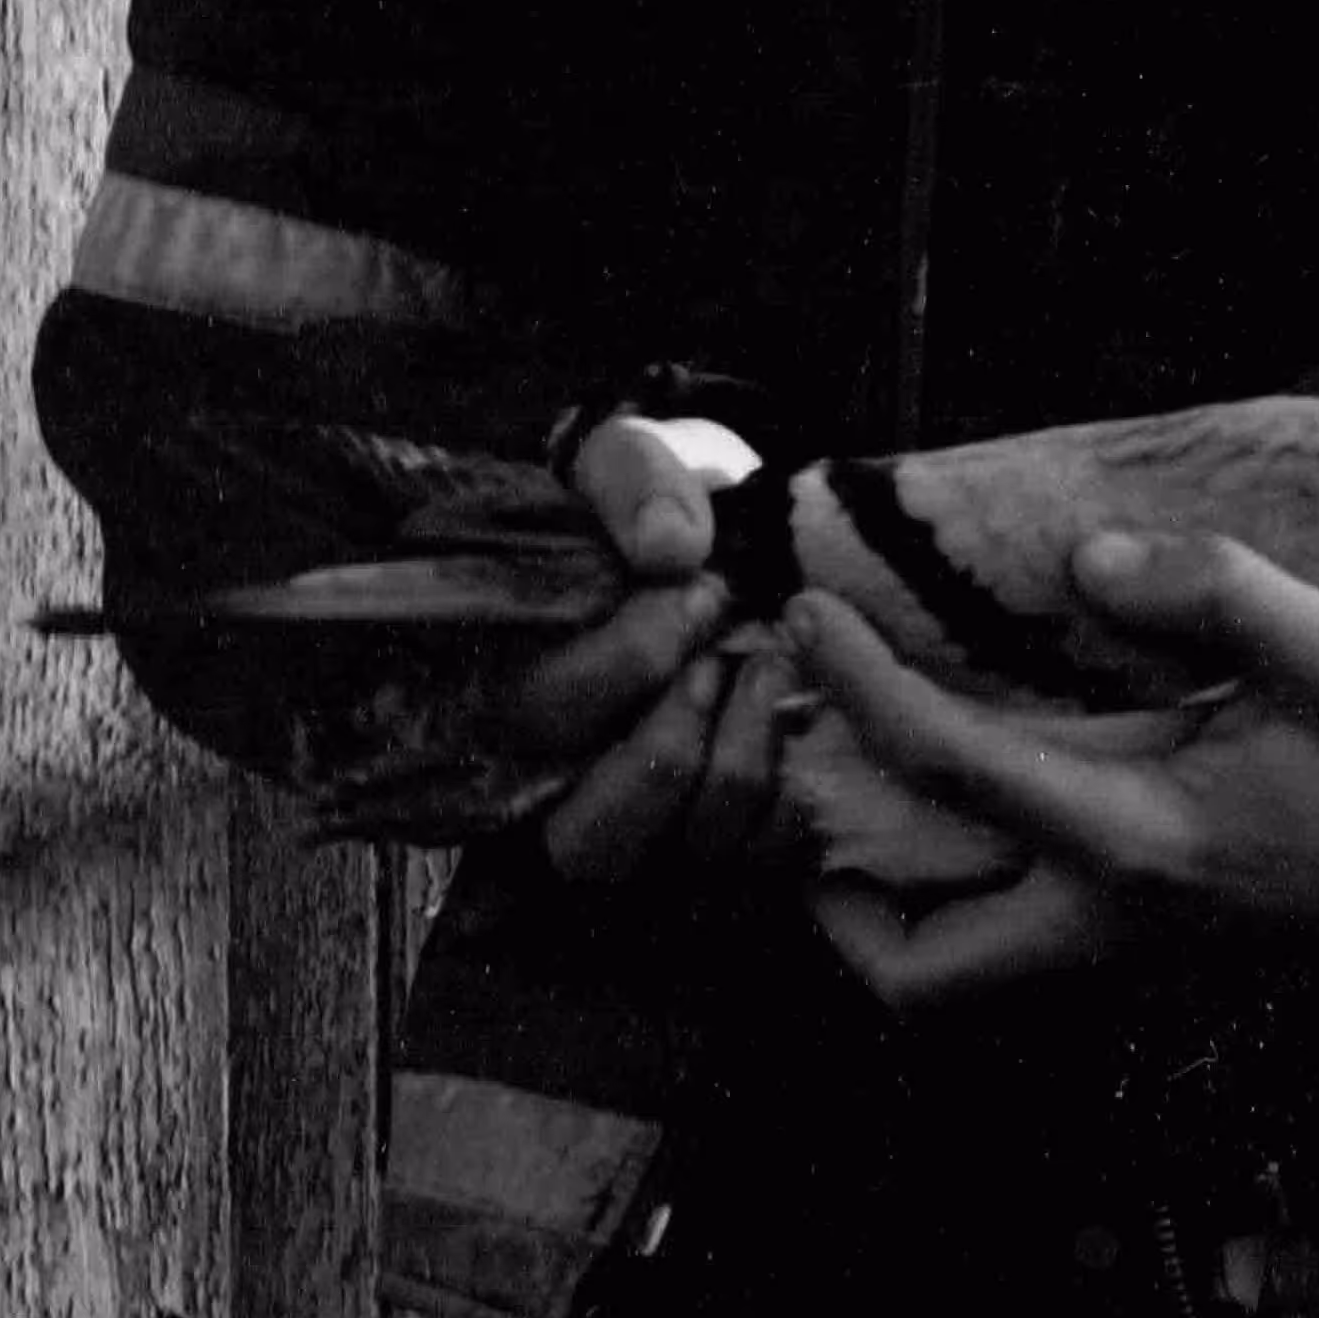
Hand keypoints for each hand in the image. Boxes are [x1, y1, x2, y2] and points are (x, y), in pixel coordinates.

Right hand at [504, 409, 796, 884]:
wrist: (726, 539)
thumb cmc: (660, 508)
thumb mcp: (636, 459)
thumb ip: (637, 481)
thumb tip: (671, 549)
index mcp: (511, 690)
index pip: (545, 719)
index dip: (633, 658)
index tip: (703, 587)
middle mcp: (558, 787)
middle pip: (591, 836)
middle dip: (676, 737)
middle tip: (732, 647)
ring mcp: (642, 833)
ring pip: (678, 853)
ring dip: (742, 759)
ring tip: (775, 670)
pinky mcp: (718, 850)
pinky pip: (759, 858)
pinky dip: (796, 791)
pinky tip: (807, 715)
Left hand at [787, 528, 1318, 1008]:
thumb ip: (1213, 593)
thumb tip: (1088, 563)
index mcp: (1142, 843)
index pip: (953, 772)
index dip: (859, 690)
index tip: (806, 618)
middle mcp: (1113, 923)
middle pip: (916, 974)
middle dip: (831, 893)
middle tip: (807, 771)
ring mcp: (1130, 953)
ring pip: (956, 978)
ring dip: (883, 903)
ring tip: (860, 779)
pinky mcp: (1152, 948)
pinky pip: (1011, 944)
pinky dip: (954, 887)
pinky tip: (968, 788)